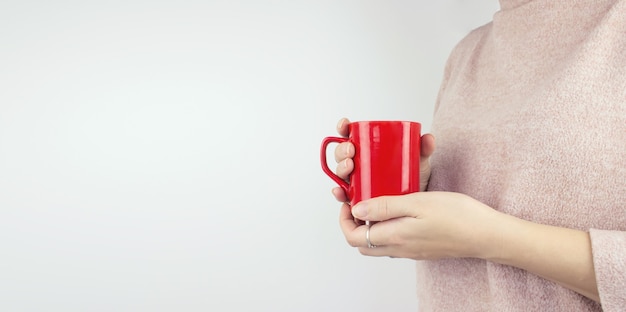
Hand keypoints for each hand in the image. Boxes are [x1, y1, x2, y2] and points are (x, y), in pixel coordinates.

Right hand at [330, 117, 436, 201]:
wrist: (416, 201)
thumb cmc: (412, 176)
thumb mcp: (418, 161)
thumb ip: (423, 149)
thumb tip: (428, 138)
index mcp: (367, 149)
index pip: (350, 135)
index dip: (343, 128)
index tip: (344, 125)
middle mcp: (358, 163)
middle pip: (341, 153)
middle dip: (342, 150)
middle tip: (351, 150)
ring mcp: (356, 180)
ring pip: (340, 173)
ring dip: (340, 168)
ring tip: (350, 167)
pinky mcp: (358, 197)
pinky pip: (344, 194)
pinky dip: (338, 192)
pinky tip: (340, 191)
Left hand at [339, 191, 501, 259]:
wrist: (486, 235)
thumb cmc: (457, 216)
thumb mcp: (417, 202)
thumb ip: (385, 206)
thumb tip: (357, 209)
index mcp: (394, 236)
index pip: (354, 237)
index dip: (344, 220)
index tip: (348, 201)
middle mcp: (400, 249)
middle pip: (362, 245)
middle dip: (353, 225)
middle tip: (358, 203)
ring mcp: (412, 251)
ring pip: (378, 245)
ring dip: (370, 228)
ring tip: (377, 204)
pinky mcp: (422, 249)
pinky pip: (395, 243)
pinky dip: (387, 230)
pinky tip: (398, 211)